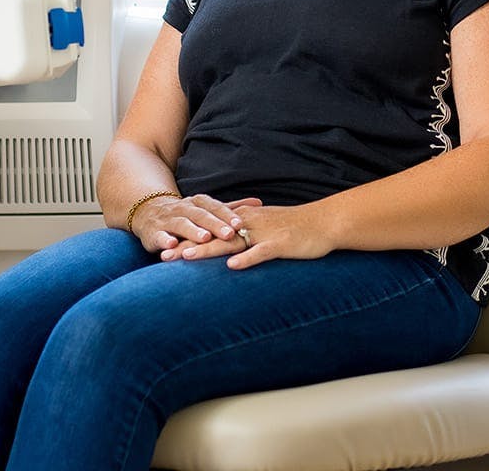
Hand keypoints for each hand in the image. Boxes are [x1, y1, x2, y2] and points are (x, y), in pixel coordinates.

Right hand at [132, 195, 261, 253]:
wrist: (149, 212)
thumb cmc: (187, 214)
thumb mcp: (208, 209)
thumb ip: (231, 208)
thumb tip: (259, 202)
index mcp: (198, 203)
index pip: (215, 207)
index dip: (227, 215)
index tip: (240, 223)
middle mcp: (183, 208)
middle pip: (201, 215)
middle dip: (215, 224)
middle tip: (229, 233)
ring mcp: (167, 220)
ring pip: (181, 224)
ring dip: (192, 231)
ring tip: (205, 238)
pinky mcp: (153, 233)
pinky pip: (159, 236)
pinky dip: (164, 240)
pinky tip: (171, 245)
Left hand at [164, 203, 336, 269]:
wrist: (325, 222)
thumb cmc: (295, 228)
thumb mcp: (265, 227)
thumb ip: (244, 233)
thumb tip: (226, 245)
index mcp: (244, 221)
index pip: (210, 229)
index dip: (187, 238)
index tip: (165, 247)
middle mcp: (249, 224)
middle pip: (213, 235)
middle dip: (187, 244)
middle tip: (164, 255)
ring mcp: (264, 233)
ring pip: (230, 242)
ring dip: (208, 249)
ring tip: (186, 256)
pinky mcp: (279, 243)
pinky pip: (260, 252)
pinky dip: (246, 258)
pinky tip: (232, 267)